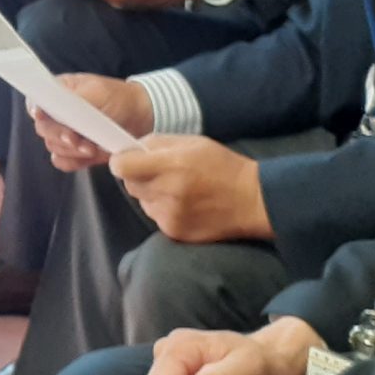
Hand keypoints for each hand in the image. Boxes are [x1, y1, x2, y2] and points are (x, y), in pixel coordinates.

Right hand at [29, 74, 150, 172]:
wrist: (142, 117)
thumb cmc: (119, 98)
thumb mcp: (97, 91)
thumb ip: (71, 99)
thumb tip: (43, 108)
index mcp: (58, 93)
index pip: (35, 103)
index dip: (37, 112)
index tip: (46, 119)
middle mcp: (57, 114)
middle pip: (44, 130)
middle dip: (62, 137)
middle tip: (80, 141)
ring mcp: (65, 134)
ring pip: (53, 148)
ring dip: (73, 151)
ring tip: (93, 147)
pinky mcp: (74, 152)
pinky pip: (63, 162)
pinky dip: (75, 162)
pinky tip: (90, 156)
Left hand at [111, 136, 272, 241]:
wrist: (252, 201)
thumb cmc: (222, 166)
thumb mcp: (192, 142)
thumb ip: (157, 143)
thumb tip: (130, 148)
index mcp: (172, 165)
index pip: (123, 166)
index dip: (121, 161)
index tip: (127, 159)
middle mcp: (168, 192)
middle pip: (130, 184)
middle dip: (138, 176)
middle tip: (160, 172)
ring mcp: (170, 215)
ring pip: (142, 201)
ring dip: (151, 194)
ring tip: (177, 188)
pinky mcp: (174, 232)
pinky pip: (155, 216)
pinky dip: (163, 208)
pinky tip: (184, 203)